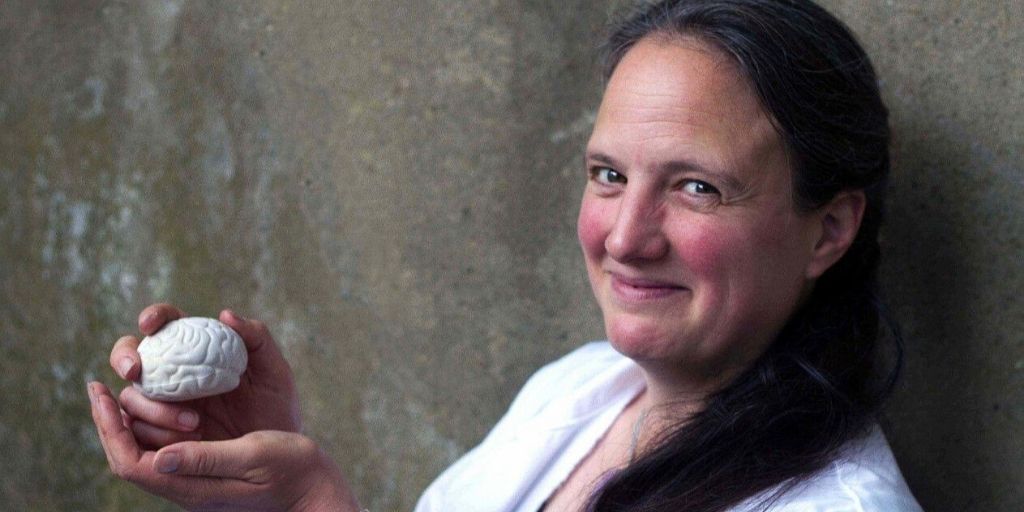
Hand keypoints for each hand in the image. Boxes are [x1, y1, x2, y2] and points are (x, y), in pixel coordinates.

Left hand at [88, 382, 360, 510]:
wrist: (313, 490)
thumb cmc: (291, 472)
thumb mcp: (253, 458)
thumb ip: (207, 459)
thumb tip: (161, 459)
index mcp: (190, 484)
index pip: (128, 461)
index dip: (106, 426)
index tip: (97, 389)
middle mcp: (185, 479)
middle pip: (130, 450)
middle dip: (117, 414)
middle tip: (116, 379)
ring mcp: (195, 470)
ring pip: (147, 441)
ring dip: (141, 409)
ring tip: (147, 376)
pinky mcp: (208, 459)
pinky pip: (170, 435)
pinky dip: (161, 409)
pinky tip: (171, 387)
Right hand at [109, 304, 300, 447]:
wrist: (277, 459)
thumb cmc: (276, 408)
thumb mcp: (275, 373)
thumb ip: (257, 339)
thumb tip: (224, 314)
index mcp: (198, 351)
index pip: (168, 324)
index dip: (154, 317)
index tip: (150, 325)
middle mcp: (174, 376)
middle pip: (132, 357)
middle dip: (124, 357)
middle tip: (136, 371)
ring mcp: (163, 407)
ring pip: (131, 398)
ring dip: (151, 408)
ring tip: (194, 424)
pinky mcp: (160, 438)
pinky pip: (137, 434)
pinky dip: (149, 435)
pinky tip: (178, 442)